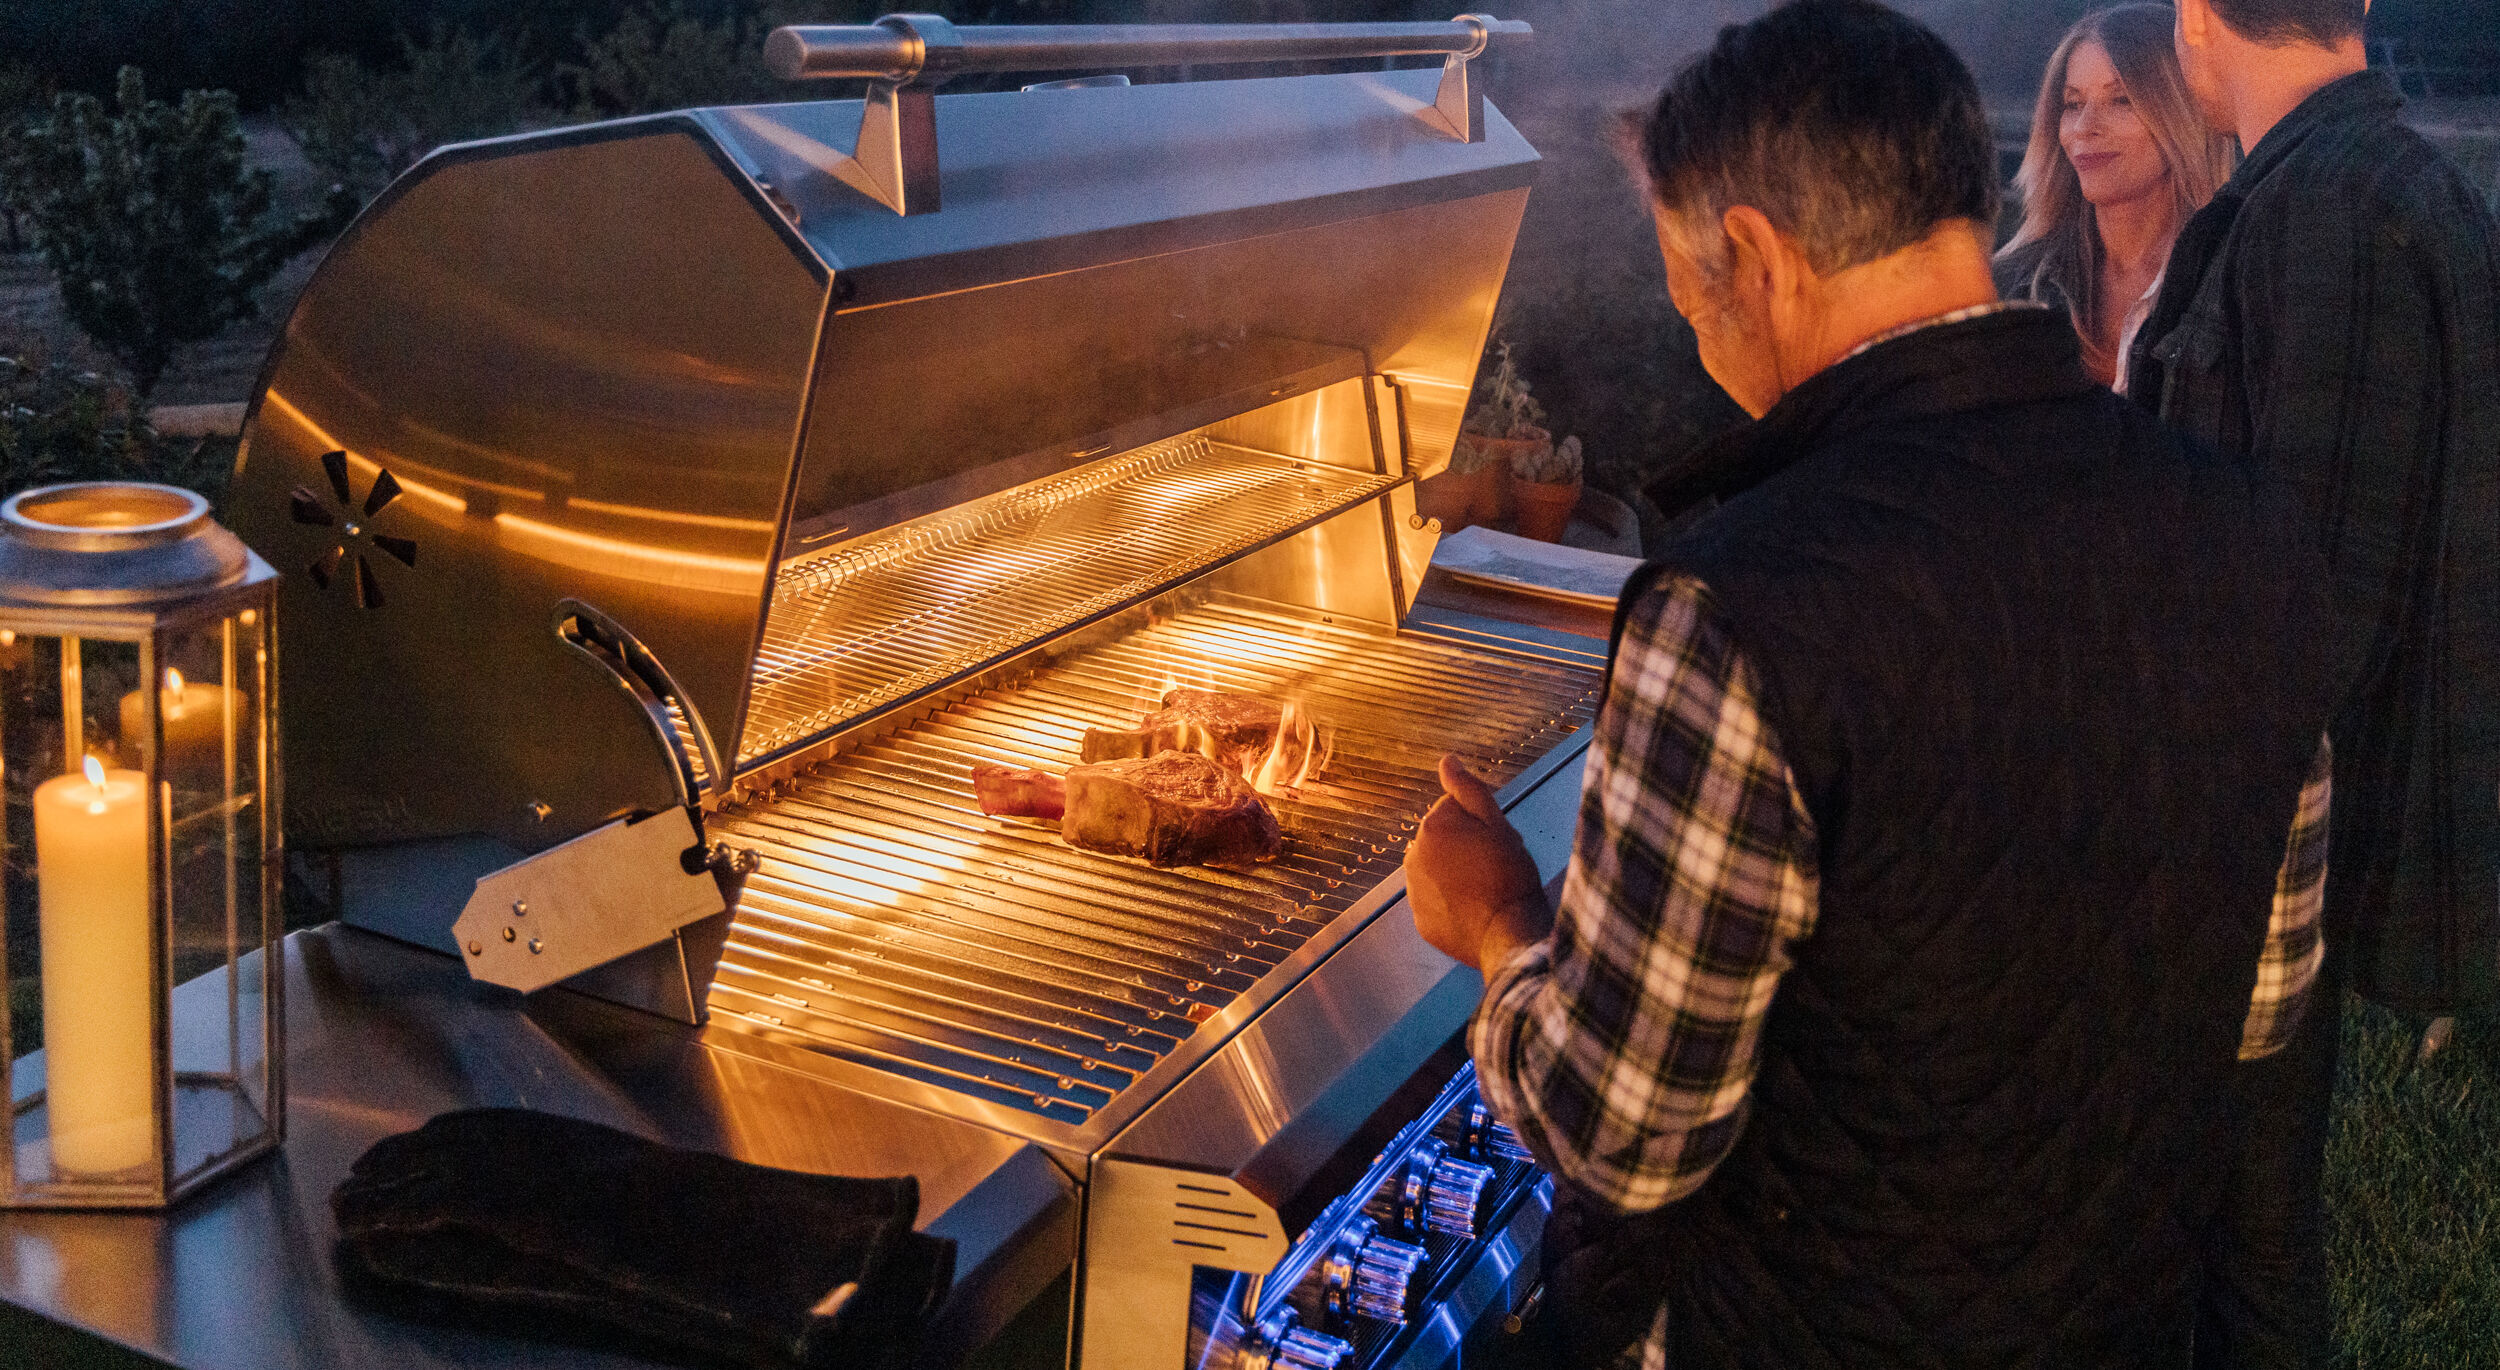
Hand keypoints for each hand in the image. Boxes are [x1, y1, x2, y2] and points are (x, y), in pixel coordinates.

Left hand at [1406, 755, 1553, 975]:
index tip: (1494, 841)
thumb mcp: (1498, 824)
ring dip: (1456, 873)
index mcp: (1432, 826)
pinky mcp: (1420, 919)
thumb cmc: (1509, 876)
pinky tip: (1475, 909)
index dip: (1480, 822)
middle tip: (1492, 865)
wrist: (1509, 934)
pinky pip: (1436, 901)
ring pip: (1438, 870)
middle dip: (1464, 846)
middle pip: (1443, 839)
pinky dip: (1451, 902)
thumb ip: (1468, 789)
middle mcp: (1414, 855)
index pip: (1455, 810)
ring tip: (1485, 889)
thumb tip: (1447, 760)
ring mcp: (1414, 890)